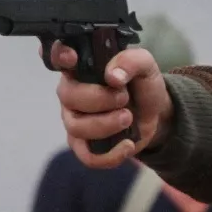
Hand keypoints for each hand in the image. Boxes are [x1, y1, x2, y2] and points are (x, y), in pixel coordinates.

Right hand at [52, 40, 174, 168]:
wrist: (155, 113)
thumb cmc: (141, 85)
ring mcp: (75, 120)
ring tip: (128, 117)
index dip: (58, 56)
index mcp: (81, 67)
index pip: (57, 56)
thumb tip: (113, 76)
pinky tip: (127, 145)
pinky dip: (109, 155)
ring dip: (106, 124)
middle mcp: (71, 92)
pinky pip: (87, 156)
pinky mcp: (85, 145)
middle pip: (68, 96)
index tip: (72, 58)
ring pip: (76, 127)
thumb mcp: (145, 65)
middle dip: (100, 98)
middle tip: (124, 97)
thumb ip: (131, 61)